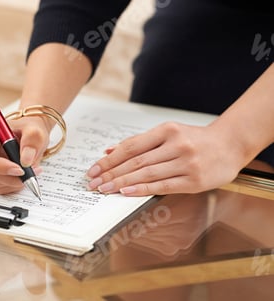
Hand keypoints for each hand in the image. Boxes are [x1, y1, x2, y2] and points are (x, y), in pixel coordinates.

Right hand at [0, 116, 49, 193]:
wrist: (28, 139)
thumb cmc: (26, 131)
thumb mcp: (34, 130)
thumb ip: (32, 140)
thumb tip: (25, 160)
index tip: (19, 169)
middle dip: (8, 177)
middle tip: (28, 174)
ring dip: (12, 182)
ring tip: (29, 172)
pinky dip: (10, 185)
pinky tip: (20, 176)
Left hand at [86, 121, 243, 195]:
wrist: (230, 145)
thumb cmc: (195, 140)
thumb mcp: (168, 134)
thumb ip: (140, 142)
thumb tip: (109, 151)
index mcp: (166, 130)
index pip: (130, 146)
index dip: (110, 159)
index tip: (94, 169)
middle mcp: (176, 145)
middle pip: (135, 161)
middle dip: (110, 173)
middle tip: (93, 182)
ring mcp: (186, 162)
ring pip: (146, 173)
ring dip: (121, 182)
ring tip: (104, 189)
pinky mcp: (194, 180)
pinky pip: (163, 186)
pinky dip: (142, 189)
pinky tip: (126, 193)